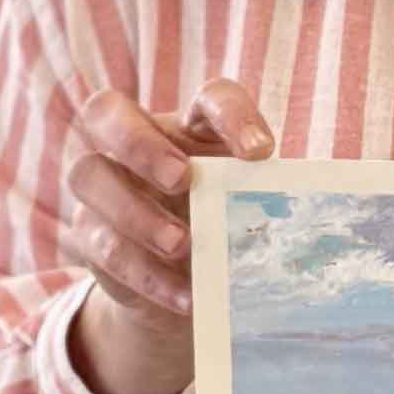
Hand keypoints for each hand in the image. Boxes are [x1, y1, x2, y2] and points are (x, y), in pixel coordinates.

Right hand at [64, 79, 273, 393]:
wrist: (184, 283)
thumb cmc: (223, 228)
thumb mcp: (243, 210)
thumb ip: (261, 202)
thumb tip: (305, 220)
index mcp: (190, 124)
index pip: (210, 98)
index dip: (233, 116)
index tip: (262, 153)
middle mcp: (135, 140)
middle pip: (107, 111)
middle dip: (140, 143)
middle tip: (181, 178)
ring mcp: (101, 185)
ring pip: (88, 176)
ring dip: (136, 211)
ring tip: (181, 244)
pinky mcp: (89, 235)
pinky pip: (102, 246)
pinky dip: (145, 273)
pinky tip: (182, 295)